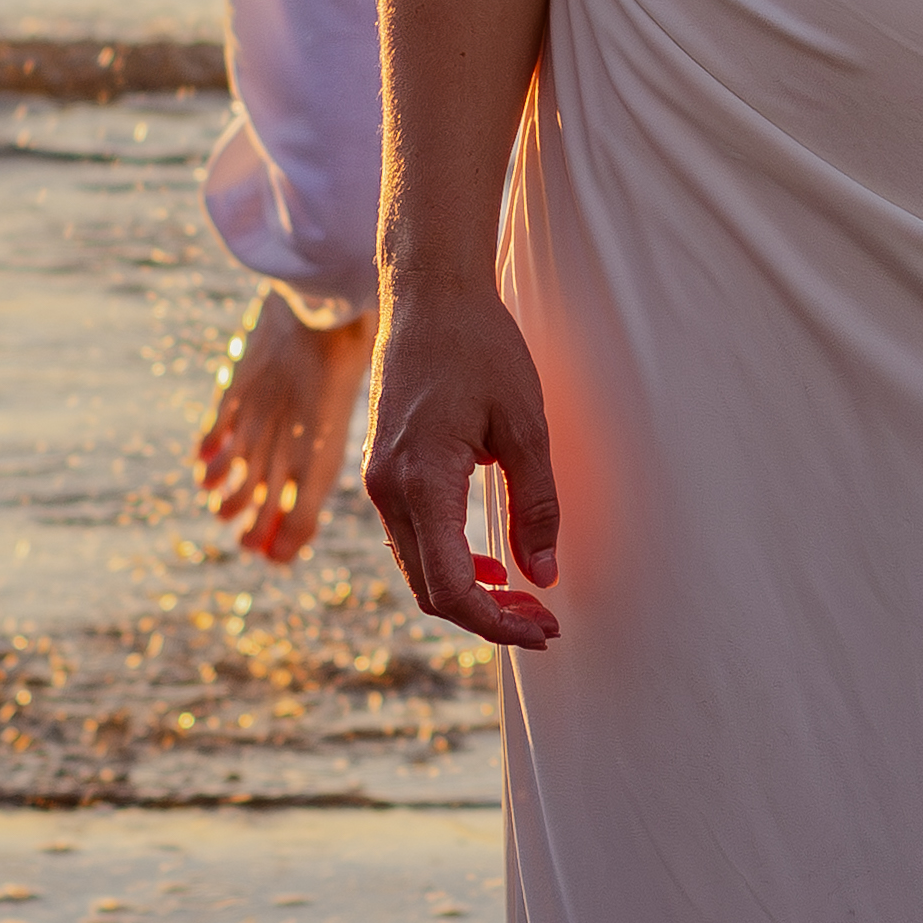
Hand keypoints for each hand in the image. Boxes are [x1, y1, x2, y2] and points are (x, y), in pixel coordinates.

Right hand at [363, 278, 562, 651]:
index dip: (498, 623)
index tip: (544, 629)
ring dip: (469, 594)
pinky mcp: (382, 471)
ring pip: (418, 570)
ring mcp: (378, 482)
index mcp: (420, 482)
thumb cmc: (480, 347)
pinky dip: (450, 564)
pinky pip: (412, 540)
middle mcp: (387, 491)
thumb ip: (535, 505)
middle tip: (544, 619)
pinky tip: (490, 562)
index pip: (452, 589)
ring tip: (525, 596)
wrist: (429, 294)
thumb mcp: (525, 424)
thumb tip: (543, 573)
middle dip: (488, 618)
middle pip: (430, 592)